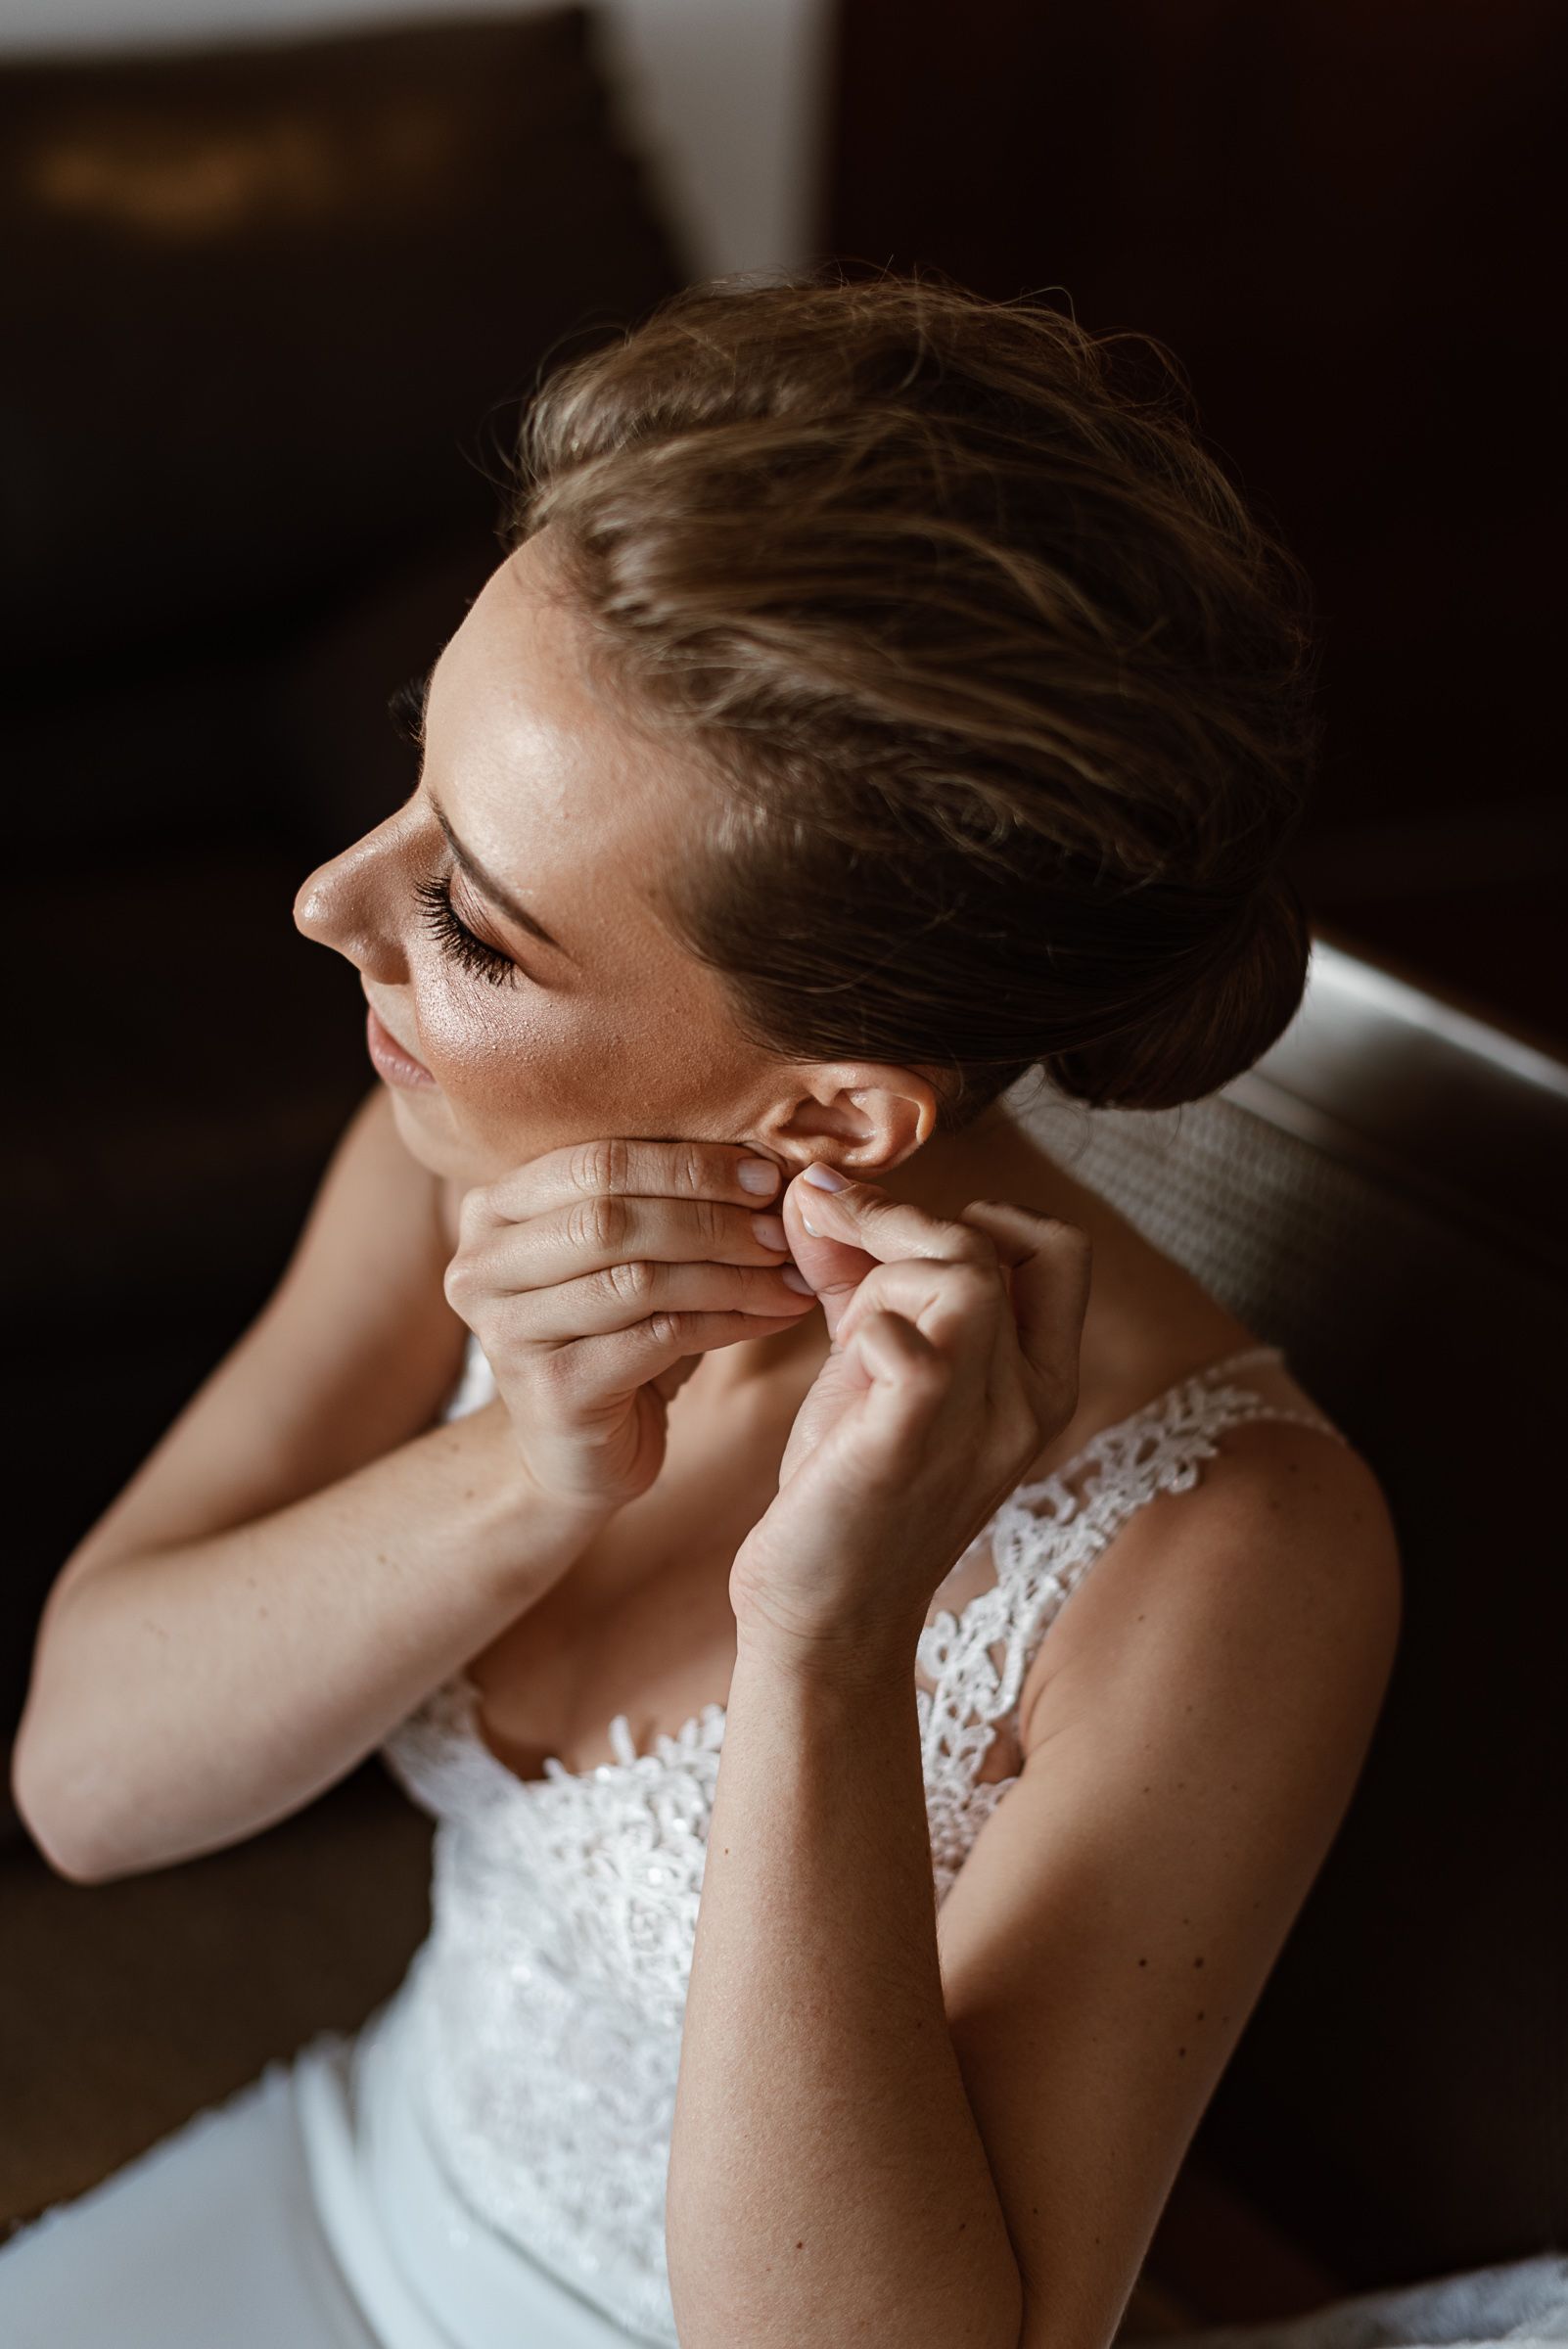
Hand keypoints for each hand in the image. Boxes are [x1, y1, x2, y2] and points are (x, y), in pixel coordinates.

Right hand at [442, 1139, 815, 1514]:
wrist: (577, 1452)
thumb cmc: (611, 1336)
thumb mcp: (622, 1256)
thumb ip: (659, 1201)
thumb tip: (768, 1156)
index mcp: (493, 1209)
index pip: (596, 1160)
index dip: (688, 1165)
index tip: (766, 1178)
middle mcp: (481, 1265)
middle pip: (611, 1216)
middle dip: (712, 1217)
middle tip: (782, 1230)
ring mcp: (507, 1331)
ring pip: (638, 1279)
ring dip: (730, 1273)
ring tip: (792, 1275)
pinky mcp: (551, 1389)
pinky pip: (658, 1338)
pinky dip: (729, 1322)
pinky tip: (774, 1316)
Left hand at [727, 1169, 1091, 1671]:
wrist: (825, 1618)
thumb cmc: (851, 1491)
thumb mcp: (877, 1372)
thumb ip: (864, 1281)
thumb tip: (820, 1187)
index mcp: (1039, 1386)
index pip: (1060, 1251)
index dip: (987, 1215)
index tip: (902, 1230)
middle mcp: (1026, 1406)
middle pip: (994, 1250)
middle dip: (902, 1225)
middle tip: (829, 1241)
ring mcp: (976, 1429)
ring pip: (964, 1276)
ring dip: (883, 1267)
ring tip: (835, 1315)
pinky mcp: (907, 1449)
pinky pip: (908, 1346)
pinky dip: (862, 1326)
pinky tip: (834, 1356)